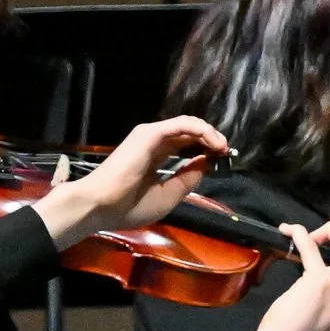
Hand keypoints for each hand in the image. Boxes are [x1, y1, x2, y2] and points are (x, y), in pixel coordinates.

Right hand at [32, 115, 231, 251]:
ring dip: (210, 133)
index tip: (224, 160)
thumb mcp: (170, 194)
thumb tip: (209, 163)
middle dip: (212, 139)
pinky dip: (202, 131)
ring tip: (223, 148)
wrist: (102, 206)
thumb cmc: (130, 205)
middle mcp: (153, 142)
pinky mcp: (148, 134)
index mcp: (156, 156)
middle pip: (190, 132)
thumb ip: (189, 177)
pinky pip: (181, 125)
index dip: (208, 149)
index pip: (187, 144)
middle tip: (227, 152)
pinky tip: (215, 144)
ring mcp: (150, 136)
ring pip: (187, 124)